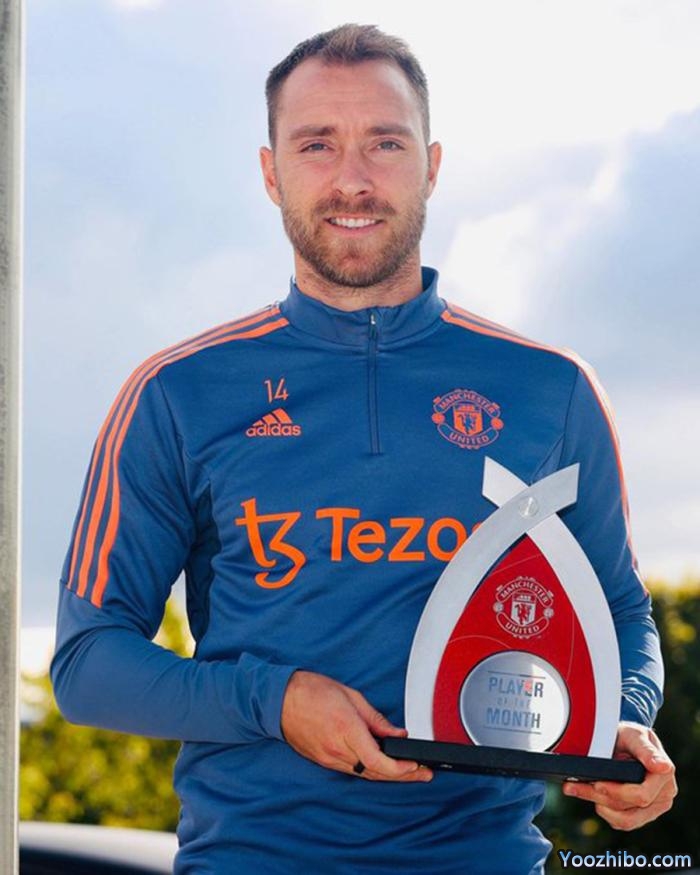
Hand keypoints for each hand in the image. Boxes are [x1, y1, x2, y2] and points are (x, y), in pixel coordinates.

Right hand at [280, 670, 432, 782]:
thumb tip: (397, 733)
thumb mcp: (351, 696)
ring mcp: (329, 758)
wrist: (280, 700)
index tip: (416, 766)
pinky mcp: (323, 761)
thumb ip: (376, 718)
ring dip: (388, 775)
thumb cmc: (312, 691)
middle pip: (375, 772)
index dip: (400, 769)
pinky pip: (352, 770)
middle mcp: (337, 749)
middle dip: (403, 776)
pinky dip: (370, 770)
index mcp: (346, 729)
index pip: (378, 760)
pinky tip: (382, 767)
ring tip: (410, 772)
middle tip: (424, 775)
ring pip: (365, 774)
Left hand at [562, 721, 676, 829]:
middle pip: (629, 808)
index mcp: (664, 775)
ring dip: (596, 804)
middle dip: (599, 796)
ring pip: (624, 818)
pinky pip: (621, 822)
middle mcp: (663, 795)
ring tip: (574, 789)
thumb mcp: (634, 735)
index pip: (641, 795)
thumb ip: (645, 750)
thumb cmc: (629, 736)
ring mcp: (653, 808)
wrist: (624, 742)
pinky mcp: (640, 815)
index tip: (596, 783)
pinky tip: (587, 795)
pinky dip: (603, 811)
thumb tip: (663, 767)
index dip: (616, 792)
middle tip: (573, 785)